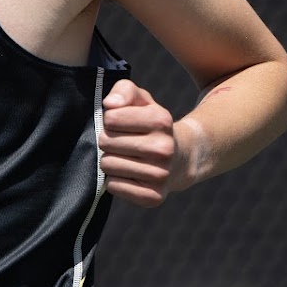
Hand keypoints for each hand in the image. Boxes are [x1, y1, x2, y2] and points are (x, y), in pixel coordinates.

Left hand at [99, 79, 180, 207]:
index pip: (111, 118)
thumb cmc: (151, 125)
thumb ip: (124, 90)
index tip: (120, 124)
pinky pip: (114, 186)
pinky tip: (129, 174)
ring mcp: (161, 174)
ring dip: (110, 161)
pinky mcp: (154, 196)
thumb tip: (110, 104)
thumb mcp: (142, 100)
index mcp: (161, 120)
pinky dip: (115, 180)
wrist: (181, 157)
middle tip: (122, 143)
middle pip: (106, 143)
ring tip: (126, 158)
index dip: (110, 120)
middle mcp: (164, 148)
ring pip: (108, 165)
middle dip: (108, 141)